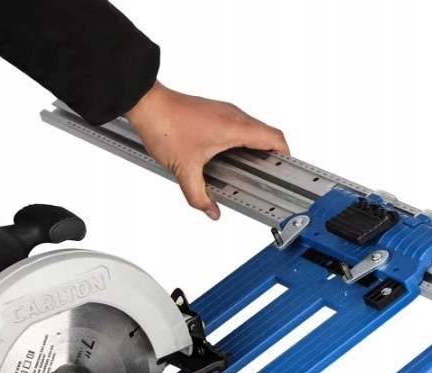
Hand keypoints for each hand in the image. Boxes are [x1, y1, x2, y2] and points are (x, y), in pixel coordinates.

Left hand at [125, 81, 288, 218]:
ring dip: (256, 149)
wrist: (146, 103)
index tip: (285, 171)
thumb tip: (211, 211)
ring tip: (250, 170)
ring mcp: (224, 111)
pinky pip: (239, 126)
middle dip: (271, 156)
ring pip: (253, 129)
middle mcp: (234, 115)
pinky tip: (229, 158)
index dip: (285, 155)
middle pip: (268, 134)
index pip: (275, 138)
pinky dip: (242, 142)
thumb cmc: (164, 126)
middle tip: (268, 176)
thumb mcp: (183, 169)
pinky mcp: (215, 111)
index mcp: (235, 127)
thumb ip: (199, 196)